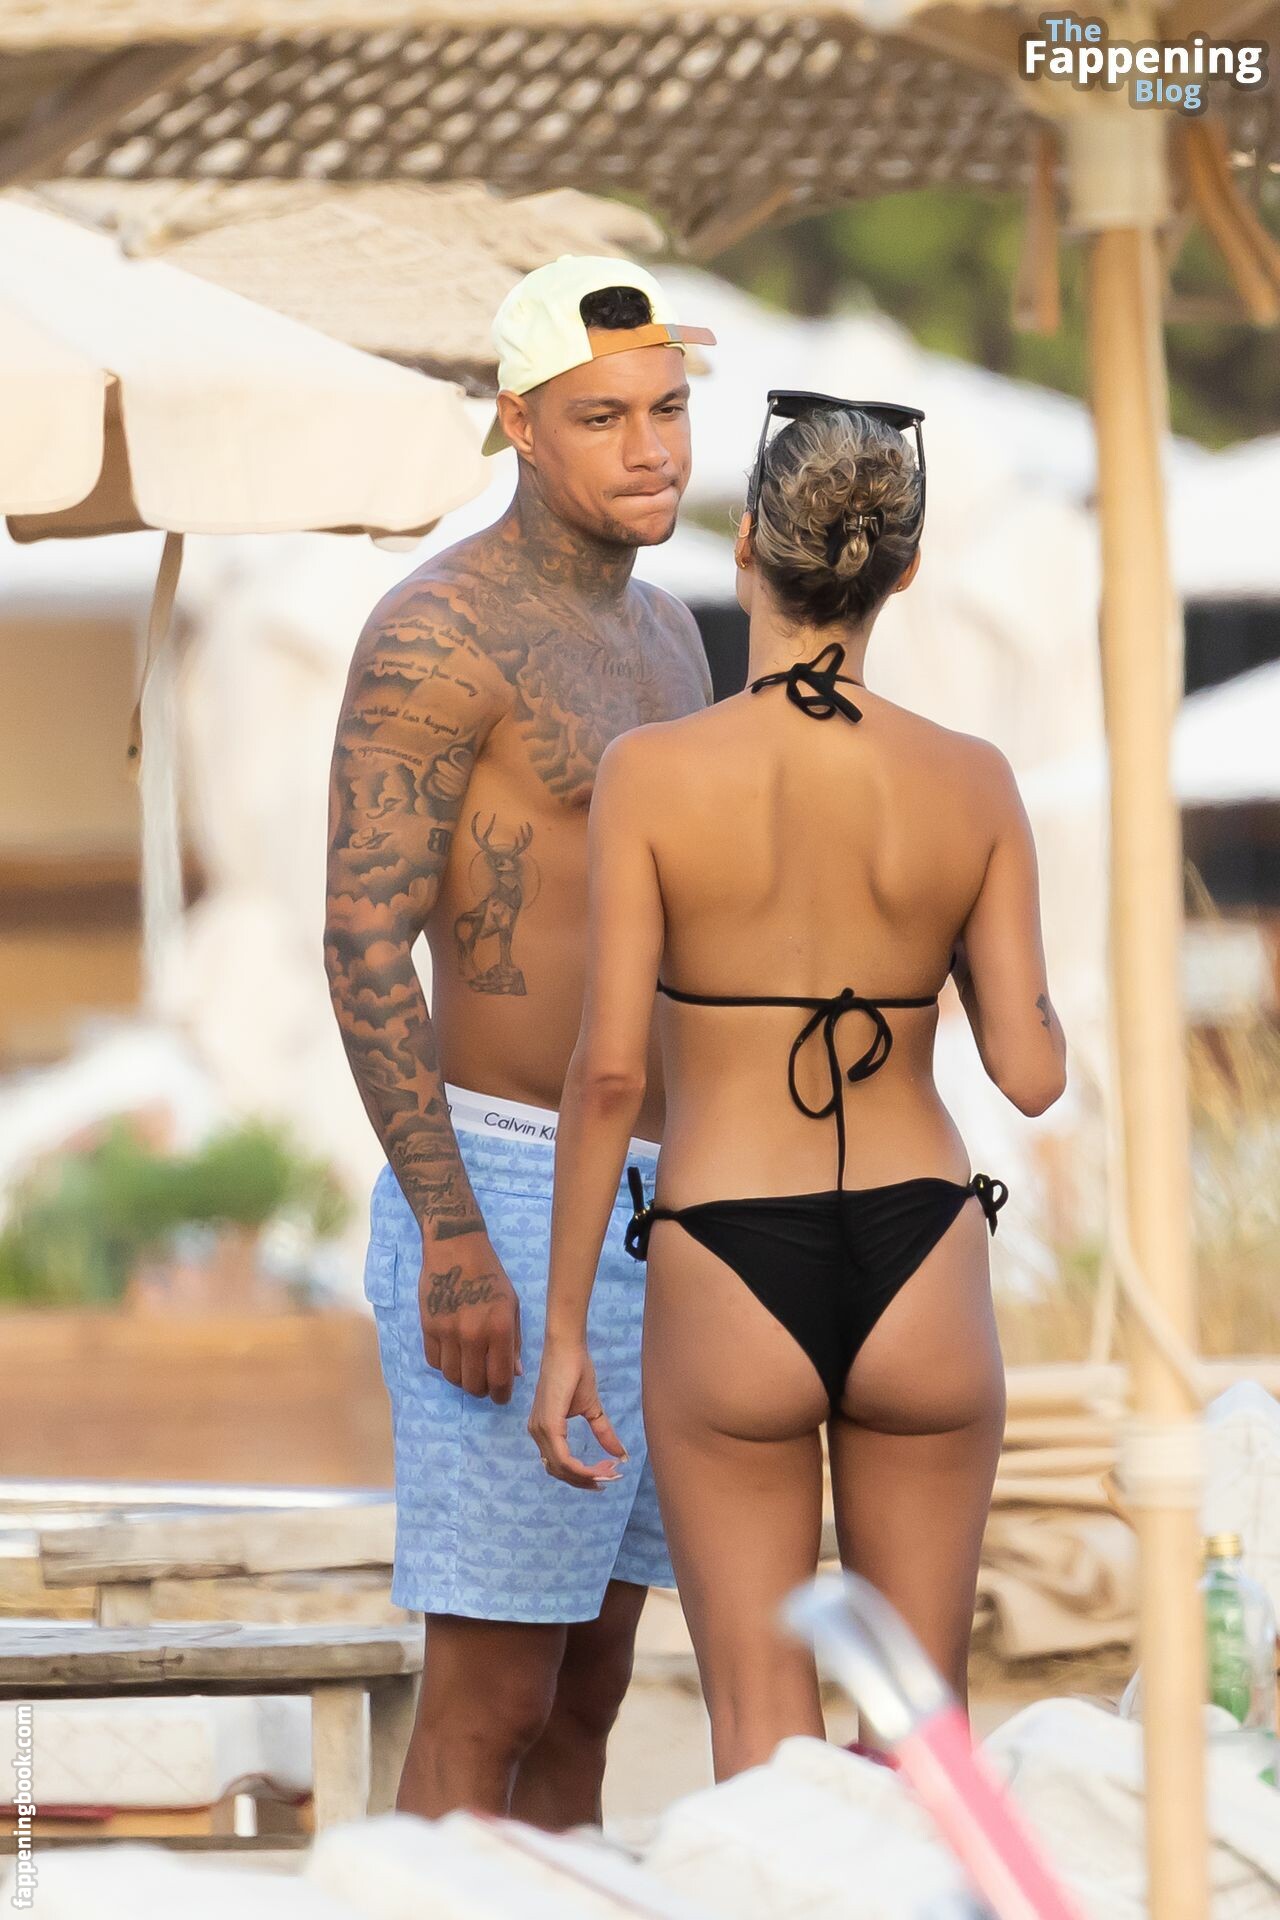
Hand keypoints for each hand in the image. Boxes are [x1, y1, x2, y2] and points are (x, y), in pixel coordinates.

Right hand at [418, 1235, 521, 1403]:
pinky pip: (434, 1362)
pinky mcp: (428, 1327)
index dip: (501, 1395)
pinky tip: (453, 1355)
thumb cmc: (490, 1275)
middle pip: (473, 1384)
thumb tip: (515, 1373)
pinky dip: (444, 1365)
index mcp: (499, 1329)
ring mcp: (447, 1332)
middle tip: (485, 1385)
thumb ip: (514, 1341)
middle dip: (482, 1390)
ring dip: (462, 1380)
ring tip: (469, 1371)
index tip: (501, 1397)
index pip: (499, 1378)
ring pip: (452, 1377)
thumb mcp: (512, 1305)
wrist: (455, 1248)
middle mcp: (472, 1335)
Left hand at [528, 1340, 626, 1490]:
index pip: (560, 1465)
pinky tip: (600, 1467)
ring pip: (562, 1469)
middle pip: (561, 1472)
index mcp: (544, 1430)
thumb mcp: (593, 1409)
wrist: (568, 1348)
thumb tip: (621, 1456)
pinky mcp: (548, 1425)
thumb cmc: (576, 1372)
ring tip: (611, 1471)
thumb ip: (602, 1433)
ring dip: (588, 1476)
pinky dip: (582, 1468)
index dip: (584, 1475)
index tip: (609, 1474)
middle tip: (613, 1476)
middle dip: (587, 1480)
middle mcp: (537, 1433)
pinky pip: (563, 1458)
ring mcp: (540, 1430)